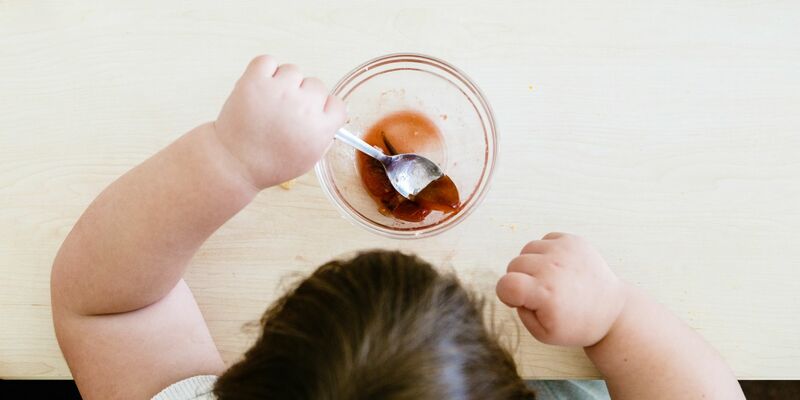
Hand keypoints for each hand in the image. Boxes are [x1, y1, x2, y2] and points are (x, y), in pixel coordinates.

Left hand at [214, 55, 345, 188]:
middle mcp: (303, 106)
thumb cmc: (270, 164)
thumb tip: (329, 115)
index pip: (337, 104)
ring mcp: (279, 91)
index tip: (313, 114)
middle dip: (303, 96)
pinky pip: (268, 61)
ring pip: (293, 71)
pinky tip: (260, 88)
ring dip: (284, 82)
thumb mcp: (308, 159)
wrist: (234, 163)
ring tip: (269, 102)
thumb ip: (323, 135)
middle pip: (316, 85)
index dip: (324, 108)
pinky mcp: (255, 80)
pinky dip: (265, 70)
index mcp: (320, 128)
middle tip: (286, 111)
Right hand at [496, 233, 627, 346]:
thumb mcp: (543, 334)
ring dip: (531, 264)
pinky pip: (544, 240)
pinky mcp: (574, 241)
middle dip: (519, 279)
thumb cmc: (576, 325)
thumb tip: (513, 289)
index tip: (517, 301)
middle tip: (538, 293)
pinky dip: (546, 253)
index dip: (506, 294)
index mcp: (545, 294)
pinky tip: (558, 268)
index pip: (505, 284)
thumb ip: (520, 312)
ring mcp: (565, 250)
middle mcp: (553, 268)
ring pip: (527, 249)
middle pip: (513, 264)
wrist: (611, 310)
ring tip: (549, 279)